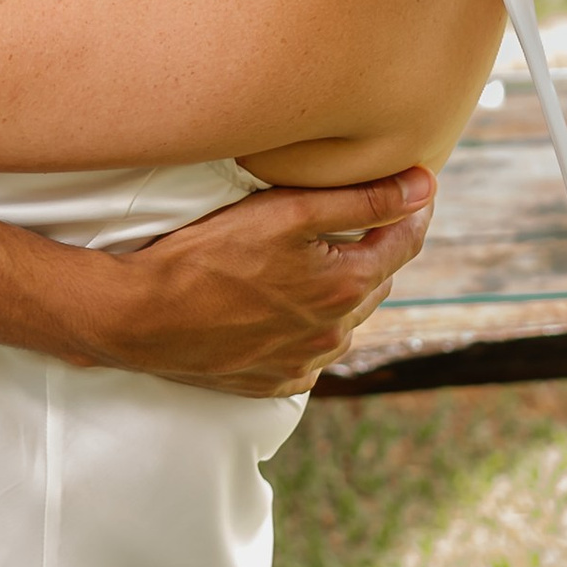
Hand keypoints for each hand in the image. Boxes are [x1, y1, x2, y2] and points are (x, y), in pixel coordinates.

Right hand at [84, 171, 434, 396]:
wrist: (141, 318)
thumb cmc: (206, 256)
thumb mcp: (287, 212)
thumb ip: (362, 200)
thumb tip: (425, 185)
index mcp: (347, 288)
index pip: (405, 241)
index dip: (412, 208)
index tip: (413, 185)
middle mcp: (335, 334)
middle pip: (376, 279)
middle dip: (375, 247)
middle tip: (362, 214)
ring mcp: (306, 363)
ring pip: (345, 317)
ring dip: (343, 288)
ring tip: (318, 257)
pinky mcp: (274, 381)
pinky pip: (312, 350)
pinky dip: (310, 325)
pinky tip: (285, 303)